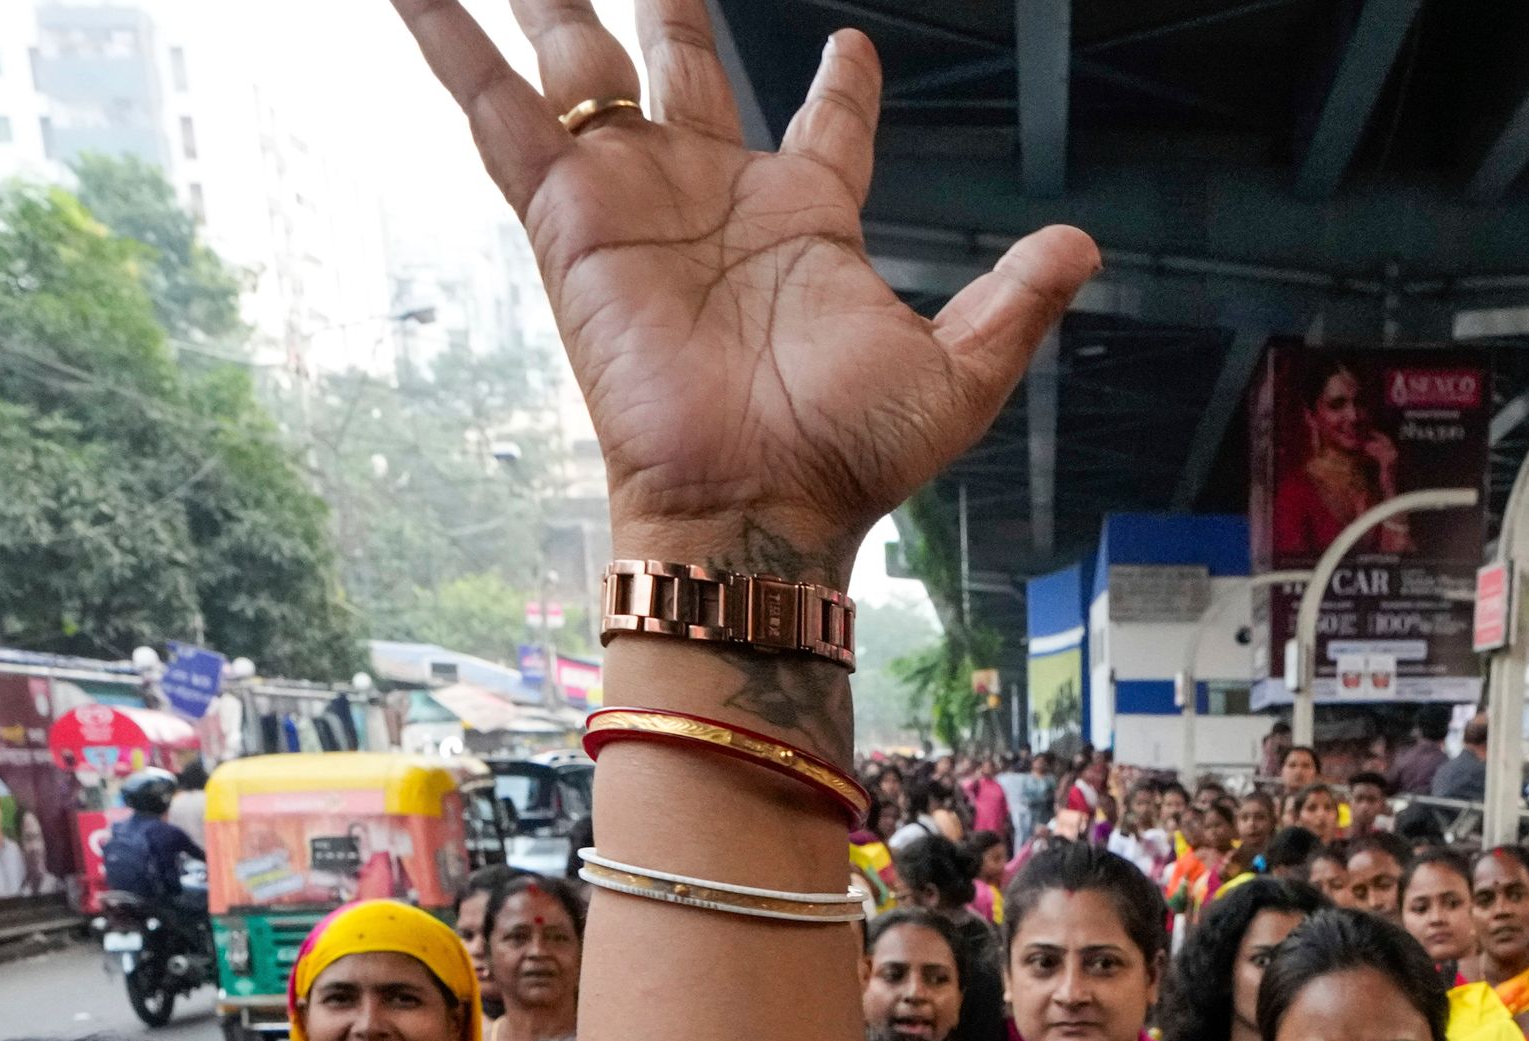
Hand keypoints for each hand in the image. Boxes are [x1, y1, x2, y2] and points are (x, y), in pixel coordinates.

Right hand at [392, 0, 1094, 581]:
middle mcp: (711, 196)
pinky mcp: (563, 216)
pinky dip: (446, 42)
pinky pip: (493, 110)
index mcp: (803, 219)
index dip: (842, 89)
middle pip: (683, 64)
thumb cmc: (845, 456)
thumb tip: (1081, 247)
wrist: (753, 503)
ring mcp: (632, 196)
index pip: (825, 129)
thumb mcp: (956, 370)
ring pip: (580, 62)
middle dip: (669, 6)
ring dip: (551, 1)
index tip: (851, 46)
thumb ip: (1012, 301)